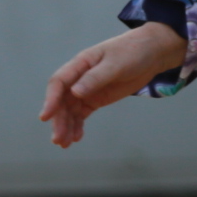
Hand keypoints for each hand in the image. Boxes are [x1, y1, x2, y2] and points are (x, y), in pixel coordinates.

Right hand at [38, 22, 185, 147]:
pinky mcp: (96, 99)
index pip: (59, 83)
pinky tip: (76, 137)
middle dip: (59, 120)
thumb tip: (75, 93)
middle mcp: (78, 78)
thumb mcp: (115, 64)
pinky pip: (81, 114)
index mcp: (80, 64)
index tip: (45, 117)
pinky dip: (77, 126)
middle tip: (58, 139)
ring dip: (66, 126)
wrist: (150, 53)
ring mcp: (87, 89)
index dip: (50, 100)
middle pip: (62, 101)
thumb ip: (95, 78)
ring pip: (70, 110)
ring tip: (65, 144)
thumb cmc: (132, 52)